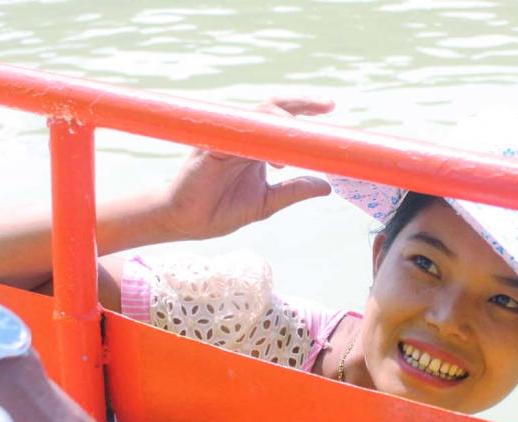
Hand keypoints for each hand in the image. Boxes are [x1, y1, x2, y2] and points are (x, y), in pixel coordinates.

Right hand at [161, 97, 335, 239]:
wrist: (186, 222)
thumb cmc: (220, 210)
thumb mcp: (266, 202)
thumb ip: (293, 191)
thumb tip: (326, 186)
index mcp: (256, 147)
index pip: (282, 120)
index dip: (305, 109)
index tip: (331, 107)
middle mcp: (241, 138)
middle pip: (272, 109)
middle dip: (300, 103)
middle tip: (327, 105)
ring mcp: (224, 141)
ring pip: (254, 118)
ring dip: (281, 124)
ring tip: (300, 139)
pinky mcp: (209, 151)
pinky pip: (234, 139)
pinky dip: (256, 147)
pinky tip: (275, 162)